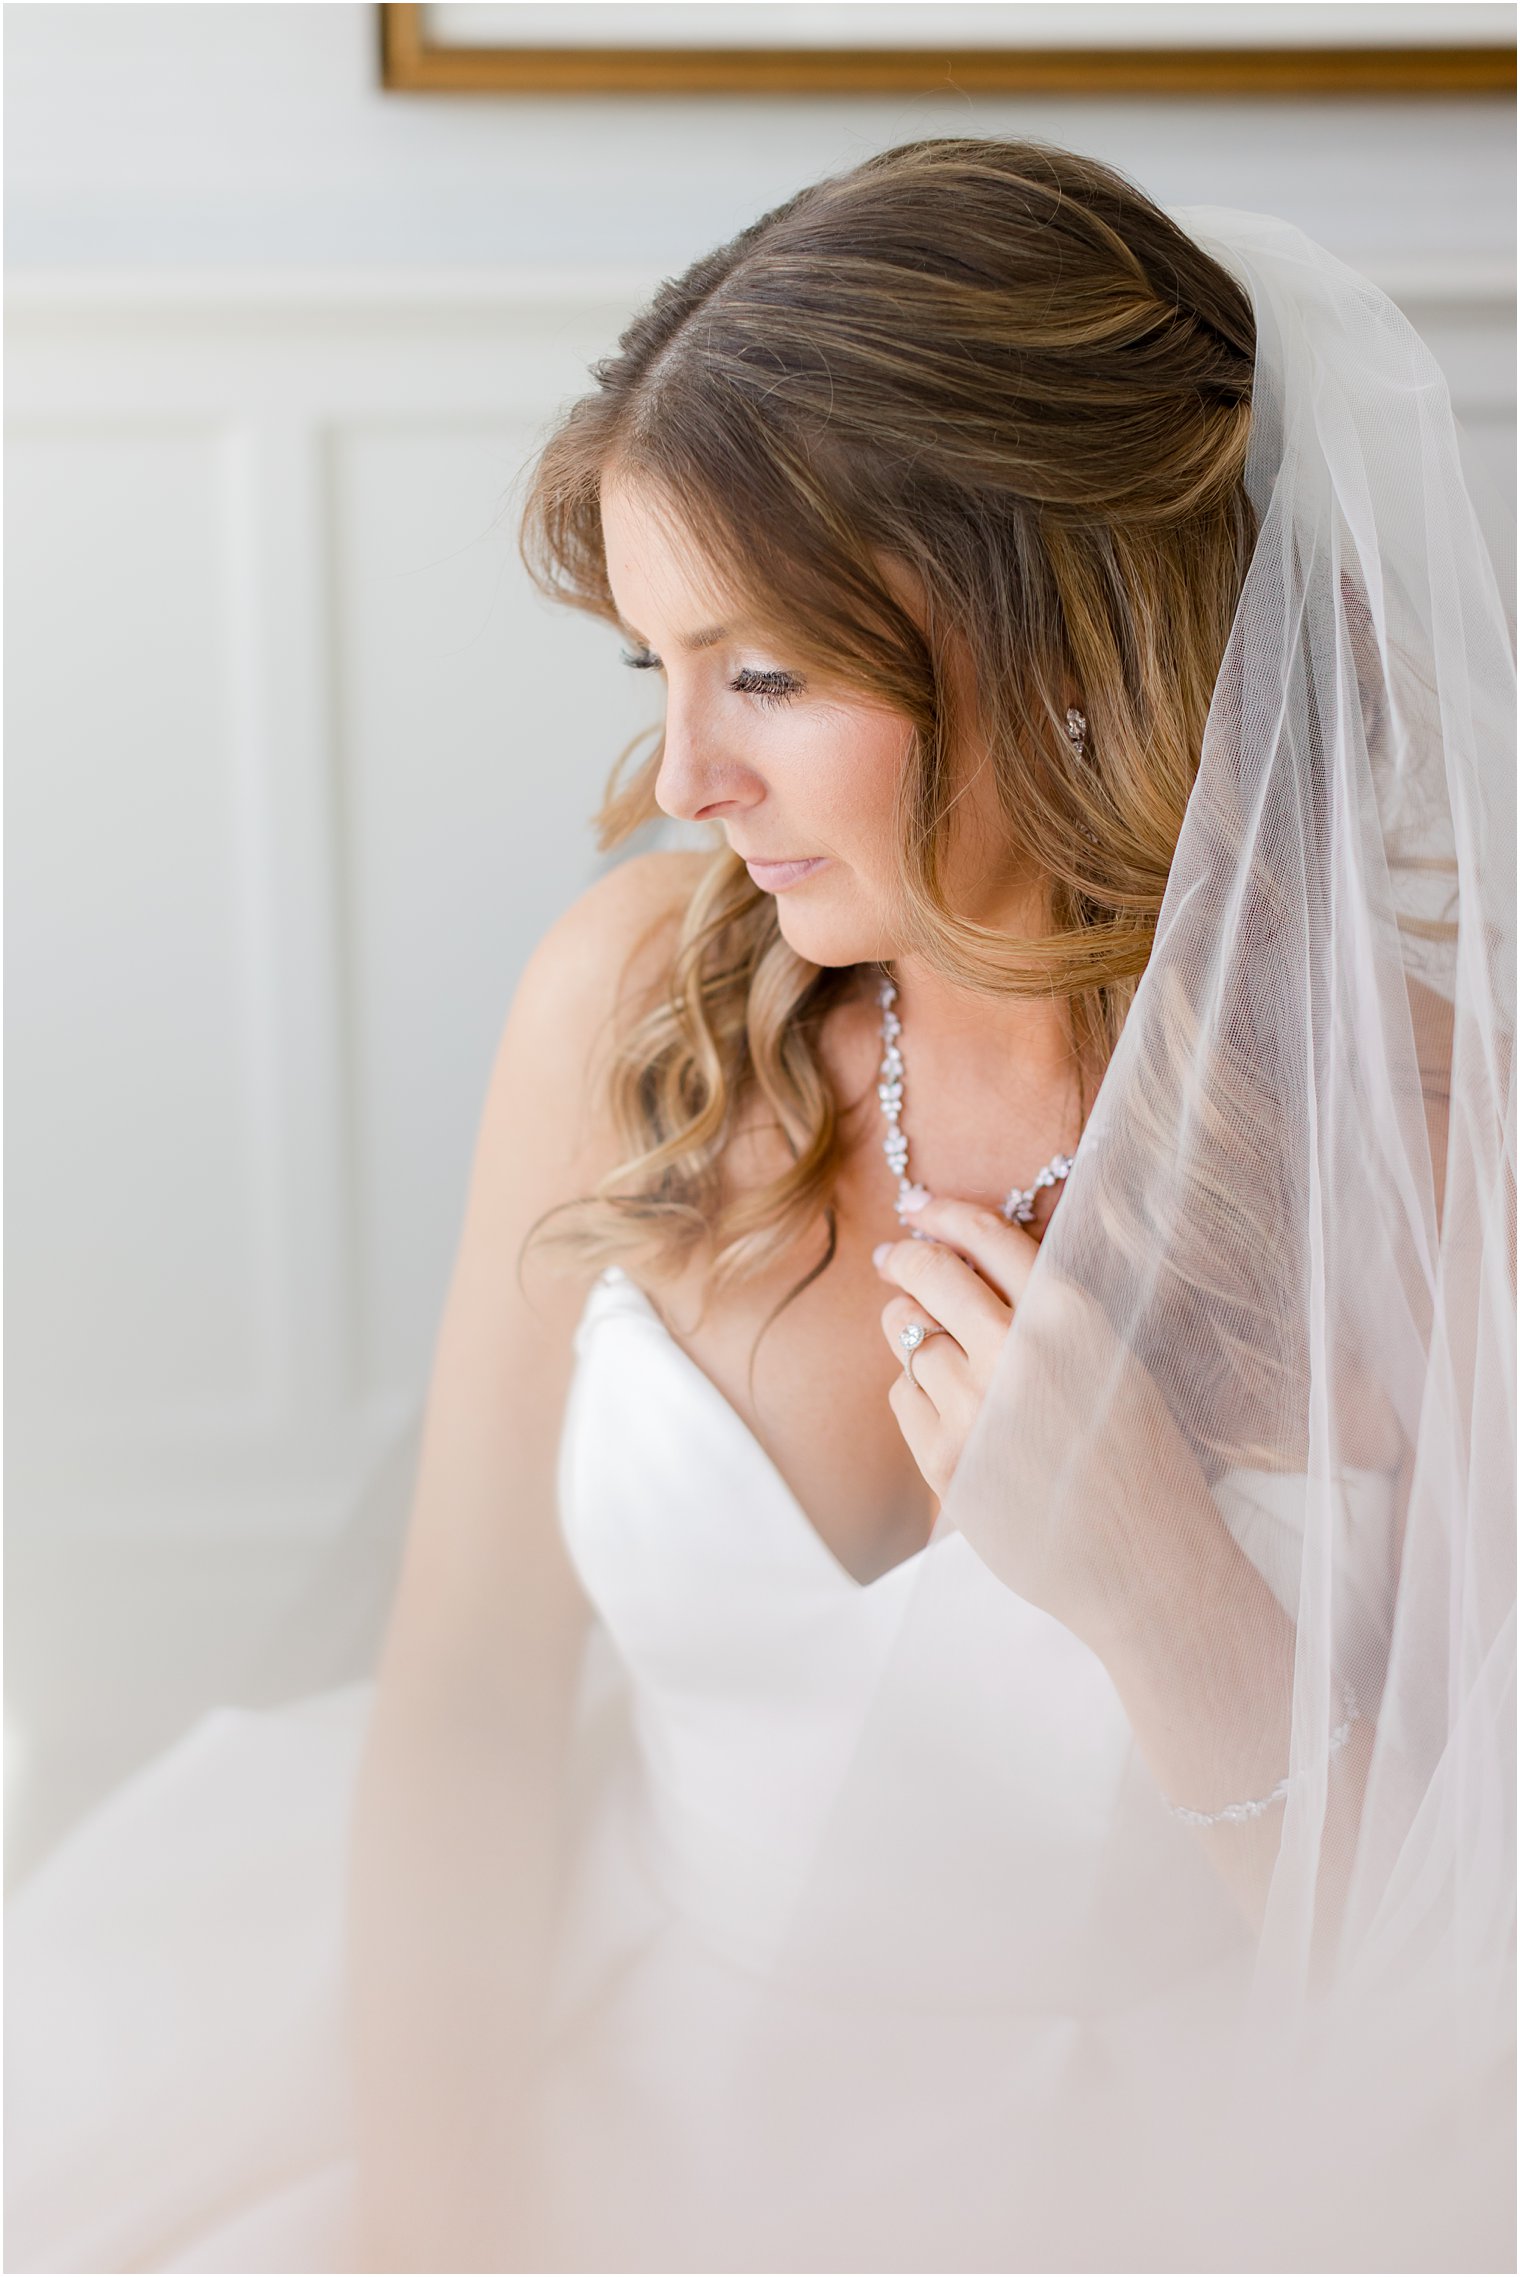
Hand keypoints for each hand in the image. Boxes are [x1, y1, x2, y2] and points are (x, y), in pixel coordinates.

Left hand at [874, 1193, 1216, 1648]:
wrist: (1149, 1567)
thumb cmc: (1141, 1463)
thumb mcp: (1115, 1363)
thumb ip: (1051, 1312)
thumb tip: (968, 1261)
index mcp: (1073, 1318)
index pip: (988, 1237)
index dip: (944, 1214)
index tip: (918, 1206)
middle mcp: (1019, 1352)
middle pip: (932, 1274)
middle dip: (904, 1258)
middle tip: (892, 1256)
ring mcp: (975, 1406)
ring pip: (908, 1336)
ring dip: (911, 1331)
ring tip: (933, 1347)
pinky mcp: (943, 1459)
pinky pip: (903, 1396)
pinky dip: (916, 1394)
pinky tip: (953, 1414)